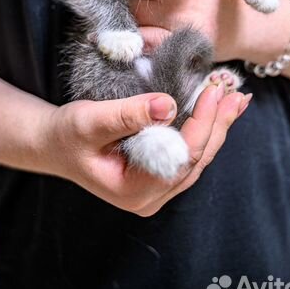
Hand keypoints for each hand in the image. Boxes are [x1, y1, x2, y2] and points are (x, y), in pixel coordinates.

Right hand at [42, 86, 248, 215]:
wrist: (53, 144)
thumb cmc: (66, 135)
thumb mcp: (89, 121)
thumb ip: (127, 115)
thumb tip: (169, 105)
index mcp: (134, 191)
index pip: (181, 158)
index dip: (202, 123)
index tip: (213, 91)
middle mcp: (150, 197)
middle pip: (196, 160)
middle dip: (219, 125)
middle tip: (236, 94)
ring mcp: (155, 188)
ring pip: (196, 158)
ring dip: (216, 126)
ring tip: (234, 99)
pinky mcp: (156, 174)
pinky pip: (187, 153)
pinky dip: (203, 129)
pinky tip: (215, 111)